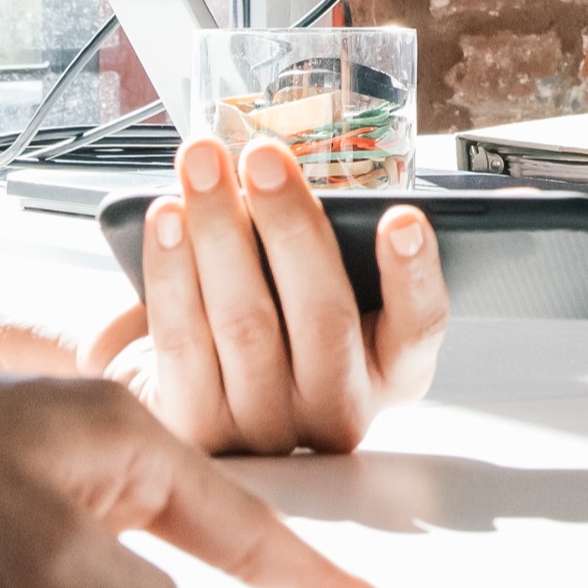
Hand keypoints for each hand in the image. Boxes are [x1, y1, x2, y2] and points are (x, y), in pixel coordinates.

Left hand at [87, 135, 446, 453]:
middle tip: (263, 157)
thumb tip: (286, 178)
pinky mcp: (201, 430)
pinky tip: (167, 215)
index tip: (402, 218)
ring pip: (246, 323)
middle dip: (289, 224)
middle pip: (323, 317)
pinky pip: (183, 338)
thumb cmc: (273, 322)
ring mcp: (270, 428)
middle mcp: (339, 409)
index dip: (414, 275)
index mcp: (391, 370)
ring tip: (203, 163)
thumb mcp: (318, 291)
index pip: (420, 327)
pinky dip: (172, 268)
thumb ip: (322, 250)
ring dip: (220, 230)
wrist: (192, 401)